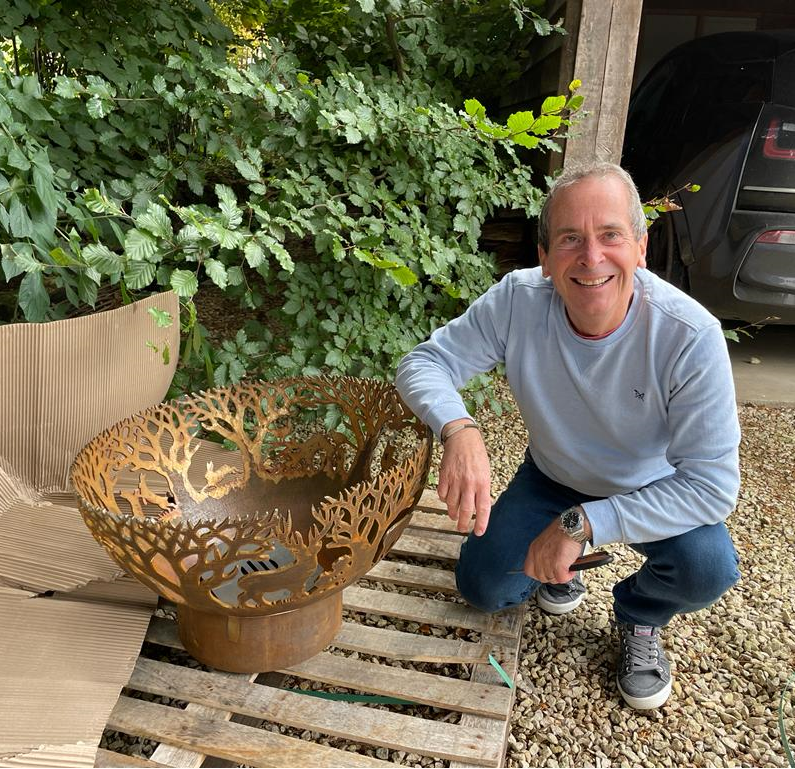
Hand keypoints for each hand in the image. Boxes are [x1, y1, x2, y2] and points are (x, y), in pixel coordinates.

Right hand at [437, 420, 491, 535]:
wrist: (463, 439)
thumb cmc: (477, 455)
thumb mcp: (485, 472)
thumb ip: (482, 489)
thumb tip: (479, 506)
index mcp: (482, 483)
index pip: (483, 508)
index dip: (481, 523)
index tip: (479, 532)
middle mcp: (469, 484)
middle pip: (466, 510)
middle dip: (464, 523)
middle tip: (462, 529)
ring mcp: (455, 480)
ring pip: (452, 504)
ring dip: (453, 512)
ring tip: (454, 516)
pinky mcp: (444, 476)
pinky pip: (442, 494)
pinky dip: (444, 500)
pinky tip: (447, 500)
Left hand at [523, 518, 584, 582]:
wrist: (572, 526)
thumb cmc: (562, 532)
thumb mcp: (546, 541)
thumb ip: (543, 553)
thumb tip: (547, 565)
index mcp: (533, 549)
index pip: (528, 571)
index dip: (538, 574)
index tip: (547, 573)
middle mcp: (538, 556)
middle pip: (541, 577)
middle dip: (552, 576)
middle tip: (560, 571)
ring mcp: (547, 561)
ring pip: (552, 579)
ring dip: (561, 576)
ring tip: (567, 568)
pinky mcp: (558, 565)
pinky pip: (562, 579)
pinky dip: (568, 576)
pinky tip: (571, 569)